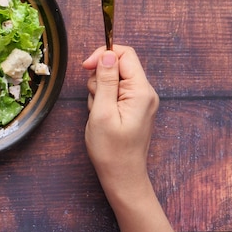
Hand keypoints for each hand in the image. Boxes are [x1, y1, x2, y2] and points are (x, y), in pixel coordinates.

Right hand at [82, 46, 191, 231]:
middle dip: (99, 78)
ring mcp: (140, 100)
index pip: (124, 54)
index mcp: (141, 91)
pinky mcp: (133, 108)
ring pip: (113, 79)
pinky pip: (115, 92)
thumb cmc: (111, 149)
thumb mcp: (102, 112)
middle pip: (118, 66)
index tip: (85, 68)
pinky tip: (101, 116)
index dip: (103, 55)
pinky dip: (103, 100)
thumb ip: (106, 81)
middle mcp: (145, 92)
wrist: (122, 176)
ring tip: (98, 113)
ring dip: (99, 91)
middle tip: (95, 102)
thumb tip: (107, 54)